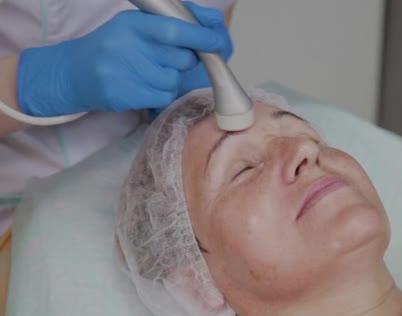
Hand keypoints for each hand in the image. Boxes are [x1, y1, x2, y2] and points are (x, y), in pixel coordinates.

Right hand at [17, 1, 232, 116]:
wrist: (72, 73)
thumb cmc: (113, 47)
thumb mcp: (137, 25)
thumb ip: (175, 22)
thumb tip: (213, 21)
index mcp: (133, 23)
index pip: (176, 30)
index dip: (202, 38)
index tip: (217, 42)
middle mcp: (126, 45)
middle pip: (181, 58)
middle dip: (185, 60)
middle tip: (167, 58)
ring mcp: (123, 72)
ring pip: (173, 80)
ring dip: (170, 78)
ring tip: (147, 72)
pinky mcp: (122, 95)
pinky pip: (162, 96)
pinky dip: (160, 94)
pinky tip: (142, 86)